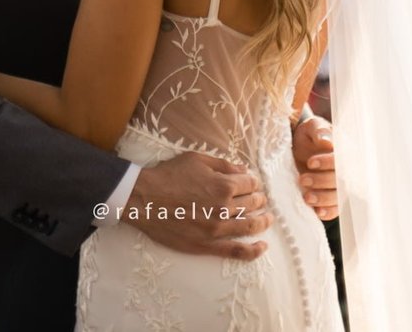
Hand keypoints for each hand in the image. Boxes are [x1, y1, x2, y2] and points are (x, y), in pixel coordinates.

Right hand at [125, 151, 273, 259]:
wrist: (144, 199)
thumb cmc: (168, 175)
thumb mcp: (197, 159)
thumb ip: (224, 165)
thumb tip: (244, 170)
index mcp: (224, 185)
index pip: (250, 183)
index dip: (253, 182)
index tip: (252, 183)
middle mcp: (224, 208)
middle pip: (252, 203)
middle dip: (259, 199)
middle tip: (260, 198)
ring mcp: (217, 229)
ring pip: (249, 225)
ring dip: (262, 221)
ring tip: (267, 218)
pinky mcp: (207, 245)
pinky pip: (236, 251)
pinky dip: (253, 251)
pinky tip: (262, 247)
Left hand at [293, 116, 337, 220]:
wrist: (300, 147)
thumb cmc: (309, 135)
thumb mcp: (311, 126)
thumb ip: (318, 130)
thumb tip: (327, 140)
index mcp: (346, 150)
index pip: (342, 159)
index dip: (327, 162)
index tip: (310, 162)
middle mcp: (348, 169)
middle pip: (342, 180)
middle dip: (322, 181)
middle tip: (302, 179)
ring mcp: (342, 185)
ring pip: (340, 196)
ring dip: (324, 199)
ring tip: (306, 197)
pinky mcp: (334, 198)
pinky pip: (337, 209)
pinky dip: (328, 212)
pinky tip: (318, 212)